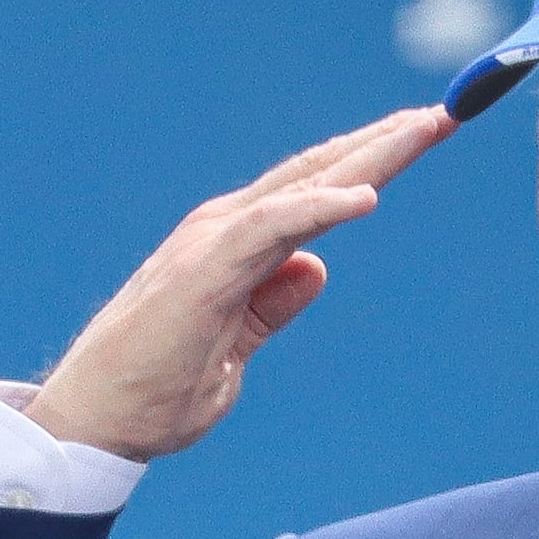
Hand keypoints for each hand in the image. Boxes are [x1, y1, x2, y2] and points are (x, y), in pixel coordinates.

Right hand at [23, 105, 453, 462]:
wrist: (93, 424)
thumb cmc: (153, 395)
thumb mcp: (234, 351)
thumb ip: (271, 308)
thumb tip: (317, 269)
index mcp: (233, 248)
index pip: (312, 194)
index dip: (369, 166)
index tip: (422, 140)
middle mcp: (223, 231)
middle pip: (317, 173)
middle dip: (384, 143)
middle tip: (444, 113)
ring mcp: (211, 244)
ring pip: (303, 185)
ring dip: (369, 156)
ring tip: (425, 127)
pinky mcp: (204, 270)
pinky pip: (272, 227)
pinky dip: (319, 207)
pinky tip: (365, 197)